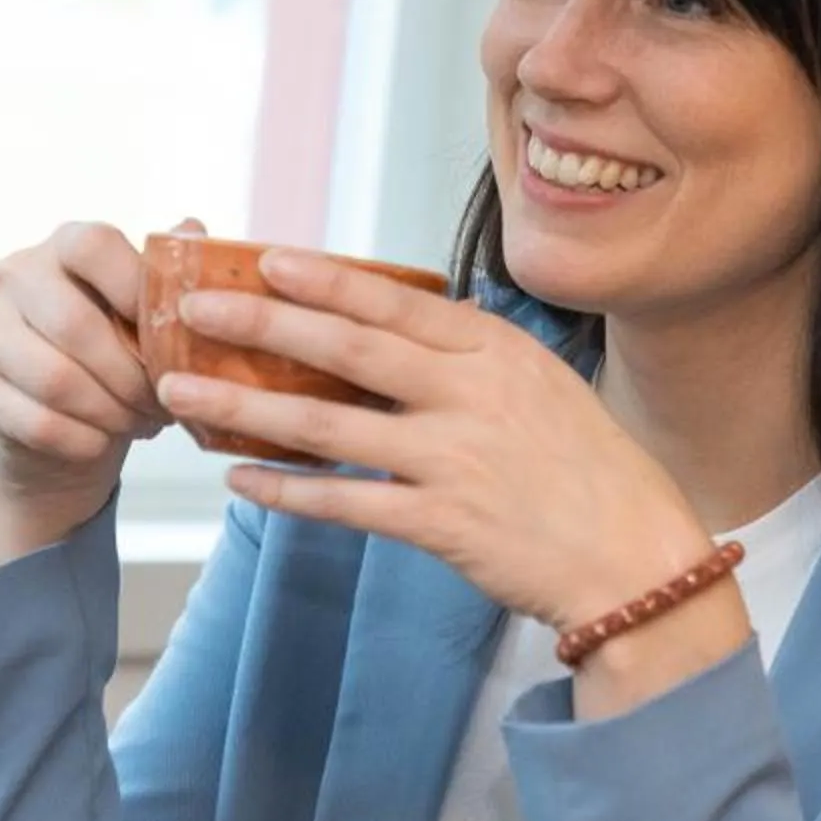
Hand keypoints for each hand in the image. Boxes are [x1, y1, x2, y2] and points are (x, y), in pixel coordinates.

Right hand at [0, 218, 197, 566]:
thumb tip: (193, 229)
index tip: (170, 330)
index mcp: (62, 245)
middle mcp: (16, 277)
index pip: (92, 245)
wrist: (69, 426)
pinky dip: (84, 441)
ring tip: (140, 422)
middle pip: (74, 323)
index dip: (135, 287)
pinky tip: (104, 441)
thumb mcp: (149, 312)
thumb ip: (169, 273)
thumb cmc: (119, 355)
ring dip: (111, 411)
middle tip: (163, 400)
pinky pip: (39, 424)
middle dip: (131, 373)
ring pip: (55, 379)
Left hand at [153, 249, 750, 708]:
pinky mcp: (442, 524)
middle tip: (190, 309)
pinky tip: (239, 480)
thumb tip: (399, 321)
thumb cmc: (588, 469)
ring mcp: (454, 460)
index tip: (264, 260)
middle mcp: (471, 396)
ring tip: (181, 392)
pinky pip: (345, 503)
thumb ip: (471, 355)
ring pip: (327, 426)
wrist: (638, 560)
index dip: (324, 280)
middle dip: (259, 325)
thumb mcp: (541, 385)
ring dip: (244, 408)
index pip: (394, 301)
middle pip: (346, 350)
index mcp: (495, 351)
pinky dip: (287, 491)